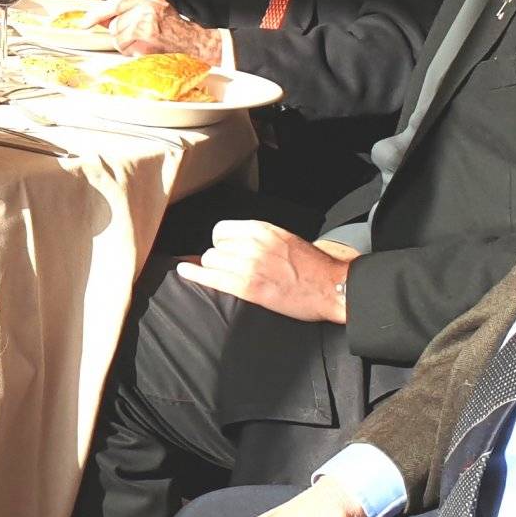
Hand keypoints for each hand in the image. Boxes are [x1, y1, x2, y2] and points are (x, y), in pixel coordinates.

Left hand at [96, 0, 225, 59]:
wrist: (198, 45)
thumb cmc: (178, 33)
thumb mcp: (156, 13)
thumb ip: (131, 12)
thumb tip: (104, 18)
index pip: (118, 2)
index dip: (98, 12)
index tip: (86, 21)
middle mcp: (148, 7)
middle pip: (115, 22)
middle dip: (121, 33)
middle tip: (139, 38)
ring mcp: (146, 22)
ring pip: (118, 36)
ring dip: (127, 44)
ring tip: (146, 44)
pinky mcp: (146, 37)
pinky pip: (125, 47)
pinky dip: (132, 52)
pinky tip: (147, 50)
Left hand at [177, 220, 359, 323]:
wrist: (332, 287)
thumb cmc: (313, 267)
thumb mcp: (285, 240)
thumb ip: (260, 239)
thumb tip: (234, 244)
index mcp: (262, 229)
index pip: (222, 230)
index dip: (221, 242)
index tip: (224, 251)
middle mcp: (252, 243)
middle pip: (215, 247)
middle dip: (218, 258)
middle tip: (230, 270)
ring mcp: (249, 265)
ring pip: (211, 261)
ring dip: (215, 270)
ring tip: (226, 277)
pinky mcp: (249, 287)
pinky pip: (211, 277)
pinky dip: (193, 274)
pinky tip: (183, 271)